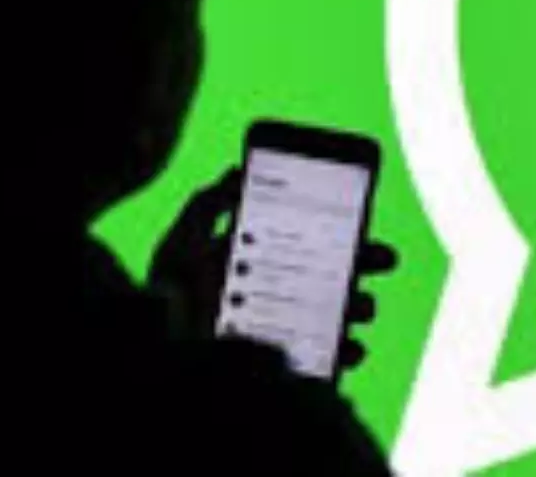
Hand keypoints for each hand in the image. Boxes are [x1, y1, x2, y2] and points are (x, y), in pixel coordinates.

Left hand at [149, 167, 398, 369]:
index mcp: (258, 261)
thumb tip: (234, 171)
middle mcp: (277, 294)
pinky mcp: (285, 364)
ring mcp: (284, 330)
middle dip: (363, 265)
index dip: (340, 228)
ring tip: (362, 306)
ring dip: (358, 306)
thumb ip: (204, 209)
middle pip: (332, 273)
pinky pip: (324, 357)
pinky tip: (351, 348)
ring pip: (335, 314)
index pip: (309, 239)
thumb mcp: (177, 247)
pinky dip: (345, 353)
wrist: (150, 358)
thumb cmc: (164, 298)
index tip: (365, 220)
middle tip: (385, 260)